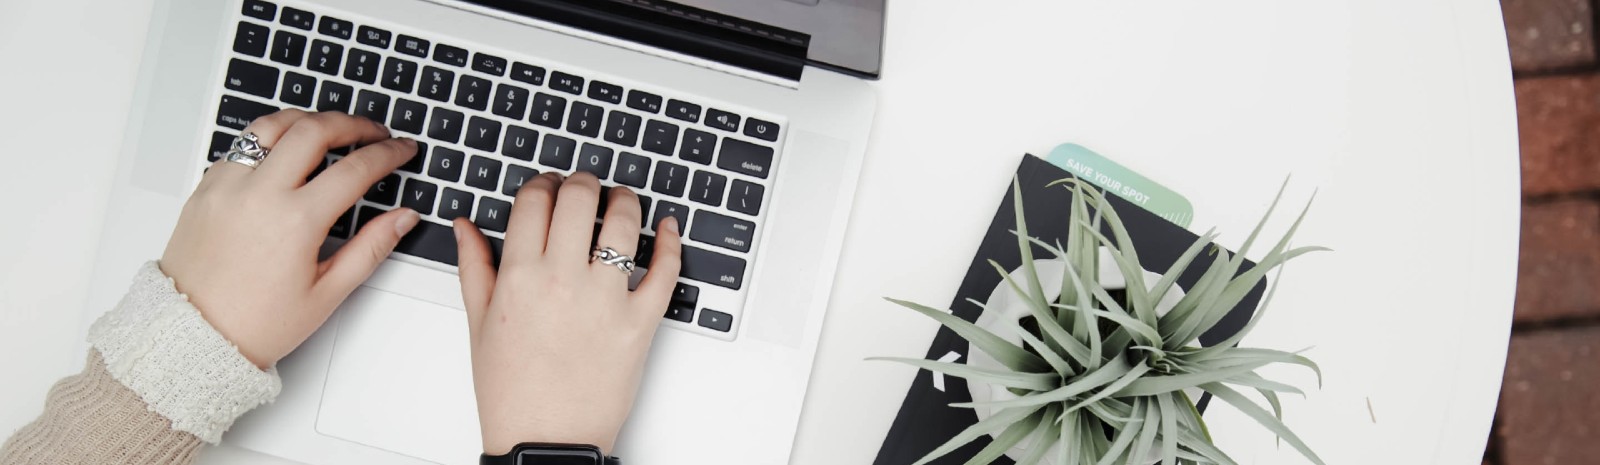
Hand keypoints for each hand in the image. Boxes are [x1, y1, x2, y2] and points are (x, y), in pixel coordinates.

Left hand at [160, 110, 420, 368]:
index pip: (355, 168)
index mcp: (295, 221)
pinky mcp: (206, 188)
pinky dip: (270, 140)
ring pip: (272, 125)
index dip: (388, 154)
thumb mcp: (327, 293)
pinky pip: (242, 146)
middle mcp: (259, 194)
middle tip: (374, 132)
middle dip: (353, 124)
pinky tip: (286, 153)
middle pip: (314, 129)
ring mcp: (227, 186)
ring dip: (308, 120)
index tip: (402, 150)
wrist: (192, 336)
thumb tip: (402, 218)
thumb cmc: (255, 323)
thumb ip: (371, 248)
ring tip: (330, 129)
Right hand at [453, 172, 681, 454]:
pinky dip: (671, 243)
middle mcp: (562, 281)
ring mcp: (605, 300)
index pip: (534, 201)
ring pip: (624, 224)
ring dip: (625, 201)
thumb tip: (466, 225)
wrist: (547, 439)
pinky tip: (668, 228)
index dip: (543, 183)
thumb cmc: (511, 391)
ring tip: (622, 201)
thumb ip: (474, 267)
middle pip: (579, 199)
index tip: (549, 186)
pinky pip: (664, 271)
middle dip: (583, 182)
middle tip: (585, 186)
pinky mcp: (640, 322)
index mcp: (519, 277)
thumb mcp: (479, 325)